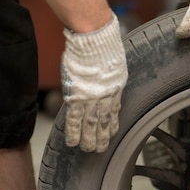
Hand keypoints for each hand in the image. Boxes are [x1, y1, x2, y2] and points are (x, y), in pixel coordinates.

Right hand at [61, 14, 127, 152]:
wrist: (94, 39)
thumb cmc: (105, 45)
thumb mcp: (116, 65)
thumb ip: (112, 79)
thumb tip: (111, 85)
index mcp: (116, 88)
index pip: (114, 112)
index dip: (112, 126)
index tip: (110, 135)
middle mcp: (106, 96)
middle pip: (103, 122)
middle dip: (101, 138)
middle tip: (99, 150)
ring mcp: (91, 97)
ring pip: (91, 124)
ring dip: (89, 139)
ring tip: (87, 150)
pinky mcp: (76, 94)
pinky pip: (75, 118)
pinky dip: (74, 131)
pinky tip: (73, 141)